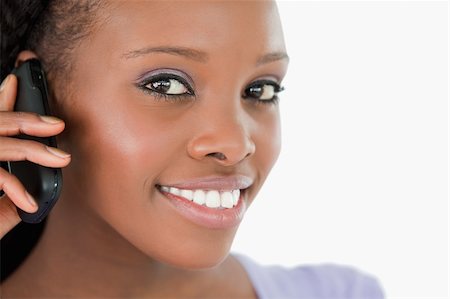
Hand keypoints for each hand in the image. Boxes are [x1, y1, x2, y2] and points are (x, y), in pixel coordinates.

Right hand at [0, 74, 70, 237]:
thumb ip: (8, 198)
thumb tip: (34, 195)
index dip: (1, 98)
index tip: (16, 81)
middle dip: (26, 121)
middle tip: (56, 124)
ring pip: (0, 146)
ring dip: (33, 151)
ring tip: (61, 158)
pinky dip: (15, 189)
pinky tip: (30, 203)